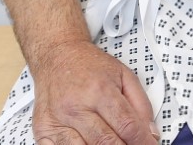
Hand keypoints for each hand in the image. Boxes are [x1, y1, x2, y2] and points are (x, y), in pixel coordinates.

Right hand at [30, 38, 157, 144]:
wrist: (58, 57)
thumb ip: (141, 104)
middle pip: (106, 142)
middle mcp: (77, 107)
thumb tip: (150, 131)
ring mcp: (57, 121)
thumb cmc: (90, 66)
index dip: (142, 141)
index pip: (127, 125)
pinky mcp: (43, 130)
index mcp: (101, 91)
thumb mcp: (124, 75)